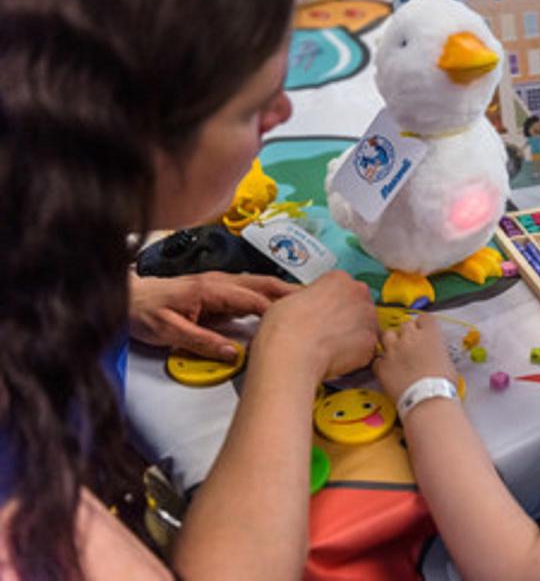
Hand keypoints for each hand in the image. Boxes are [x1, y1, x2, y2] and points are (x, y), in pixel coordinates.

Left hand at [129, 271, 296, 360]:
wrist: (126, 298)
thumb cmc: (144, 313)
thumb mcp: (168, 333)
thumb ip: (202, 342)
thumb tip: (234, 353)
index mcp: (210, 290)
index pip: (252, 298)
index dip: (276, 310)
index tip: (298, 321)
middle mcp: (220, 281)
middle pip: (263, 283)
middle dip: (291, 292)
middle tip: (318, 303)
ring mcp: (220, 283)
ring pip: (260, 284)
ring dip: (285, 291)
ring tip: (309, 303)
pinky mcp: (219, 290)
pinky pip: (251, 290)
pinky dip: (271, 294)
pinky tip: (283, 305)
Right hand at [252, 270, 378, 382]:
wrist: (292, 353)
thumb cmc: (286, 327)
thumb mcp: (290, 297)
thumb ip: (309, 296)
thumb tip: (307, 305)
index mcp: (339, 278)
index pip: (342, 285)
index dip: (332, 300)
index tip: (324, 310)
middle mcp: (358, 294)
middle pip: (358, 303)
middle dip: (347, 315)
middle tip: (328, 329)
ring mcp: (368, 318)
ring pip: (364, 325)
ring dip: (352, 334)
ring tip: (331, 344)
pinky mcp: (371, 342)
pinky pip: (366, 348)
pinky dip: (355, 353)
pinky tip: (337, 356)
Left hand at [373, 314, 457, 402]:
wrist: (428, 399)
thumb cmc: (442, 384)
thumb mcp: (447, 360)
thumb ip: (437, 350)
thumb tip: (434, 352)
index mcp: (430, 334)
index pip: (425, 318)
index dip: (424, 324)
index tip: (424, 330)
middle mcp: (410, 337)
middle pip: (405, 324)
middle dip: (408, 332)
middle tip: (411, 344)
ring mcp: (393, 350)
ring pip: (387, 335)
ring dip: (392, 342)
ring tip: (396, 353)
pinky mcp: (382, 365)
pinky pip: (378, 359)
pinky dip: (382, 363)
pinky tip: (388, 371)